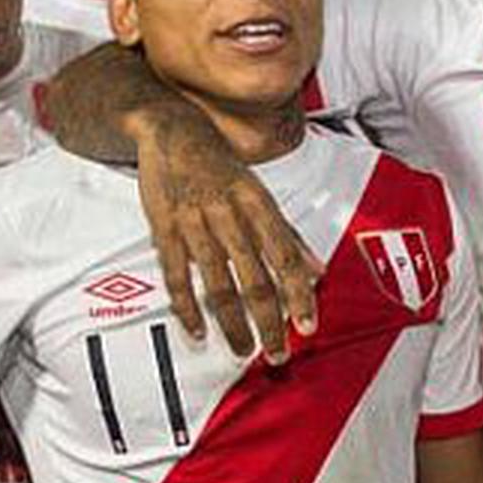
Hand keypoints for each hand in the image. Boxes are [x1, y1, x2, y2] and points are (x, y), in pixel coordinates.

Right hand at [131, 105, 321, 361]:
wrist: (171, 130)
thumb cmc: (219, 163)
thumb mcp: (259, 191)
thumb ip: (288, 233)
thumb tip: (318, 270)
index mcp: (256, 203)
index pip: (285, 256)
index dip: (298, 294)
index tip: (307, 325)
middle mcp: (227, 213)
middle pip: (253, 278)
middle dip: (268, 321)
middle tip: (277, 352)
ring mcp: (194, 222)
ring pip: (217, 284)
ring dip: (232, 323)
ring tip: (243, 349)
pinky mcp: (164, 229)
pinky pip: (176, 276)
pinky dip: (187, 306)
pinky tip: (198, 330)